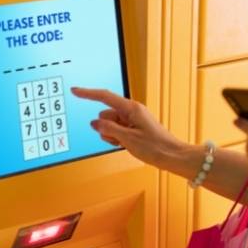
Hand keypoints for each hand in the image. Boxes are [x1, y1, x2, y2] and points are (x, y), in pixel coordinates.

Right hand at [71, 87, 186, 168]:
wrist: (172, 156)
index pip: (104, 97)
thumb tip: (95, 123)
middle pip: (106, 115)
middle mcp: (131, 111)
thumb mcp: (127, 139)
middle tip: (120, 139)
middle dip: (106, 128)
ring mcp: (132, 120)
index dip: (88, 94)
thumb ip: (108, 129)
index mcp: (131, 108)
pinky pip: (117, 131)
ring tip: (126, 144)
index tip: (75, 91)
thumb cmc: (156, 147)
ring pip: (110, 125)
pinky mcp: (134, 128)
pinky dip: (117, 139)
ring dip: (112, 136)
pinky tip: (128, 145)